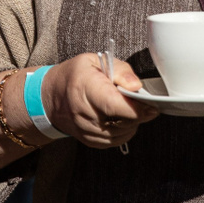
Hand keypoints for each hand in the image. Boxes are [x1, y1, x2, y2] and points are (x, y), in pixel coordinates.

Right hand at [39, 54, 158, 148]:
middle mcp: (84, 113)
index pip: (115, 105)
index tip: (152, 105)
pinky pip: (114, 141)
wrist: (51, 96)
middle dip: (138, 115)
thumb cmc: (76, 76)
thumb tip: (137, 86)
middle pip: (122, 122)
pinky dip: (123, 132)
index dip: (137, 108)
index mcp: (86, 88)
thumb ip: (121, 71)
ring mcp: (85, 130)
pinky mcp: (89, 140)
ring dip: (132, 124)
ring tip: (129, 109)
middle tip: (143, 104)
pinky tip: (121, 119)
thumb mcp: (96, 60)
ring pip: (121, 135)